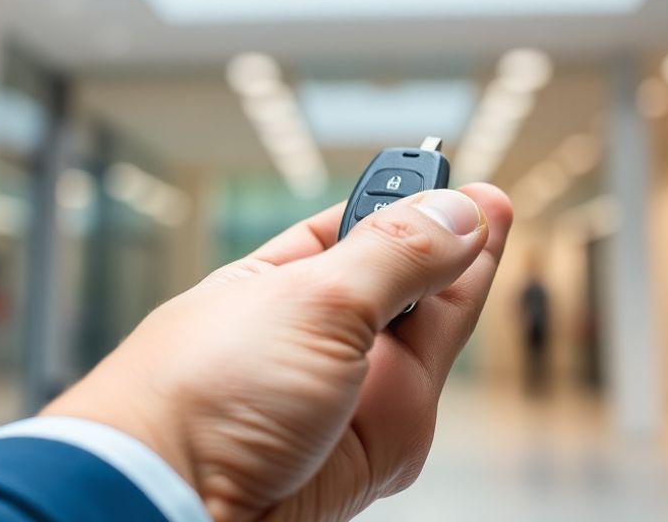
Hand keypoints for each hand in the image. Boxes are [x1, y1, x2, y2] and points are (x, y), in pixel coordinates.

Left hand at [43, 184, 512, 521]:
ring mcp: (343, 395)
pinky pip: (430, 389)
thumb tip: (454, 213)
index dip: (398, 204)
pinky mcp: (374, 449)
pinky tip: (471, 295)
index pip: (346, 231)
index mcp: (270, 286)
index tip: (447, 179)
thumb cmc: (200, 396)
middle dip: (441, 237)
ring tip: (494, 218)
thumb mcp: (311, 301)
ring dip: (460, 278)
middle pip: (394, 279)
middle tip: (486, 197)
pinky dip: (453, 345)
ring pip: (421, 330)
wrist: (173, 504)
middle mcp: (308, 339)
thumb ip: (392, 257)